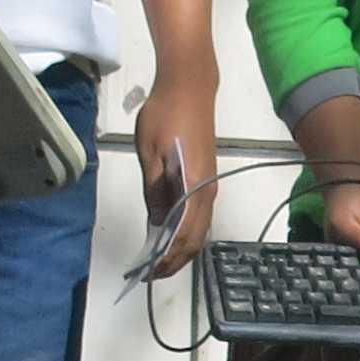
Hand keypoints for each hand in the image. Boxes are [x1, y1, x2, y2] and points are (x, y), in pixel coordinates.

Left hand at [133, 73, 218, 274]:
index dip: (169, 258)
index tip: (150, 273)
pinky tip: (168, 233)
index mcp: (194, 187)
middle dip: (176, 259)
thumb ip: (154, 190)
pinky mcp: (206, 178)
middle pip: (196, 237)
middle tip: (152, 273)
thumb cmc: (164, 116)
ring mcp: (210, 185)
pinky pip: (199, 215)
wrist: (189, 87)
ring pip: (199, 228)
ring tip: (158, 258)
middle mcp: (208, 192)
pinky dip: (185, 231)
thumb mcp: (149, 153)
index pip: (184, 235)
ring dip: (181, 247)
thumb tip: (156, 224)